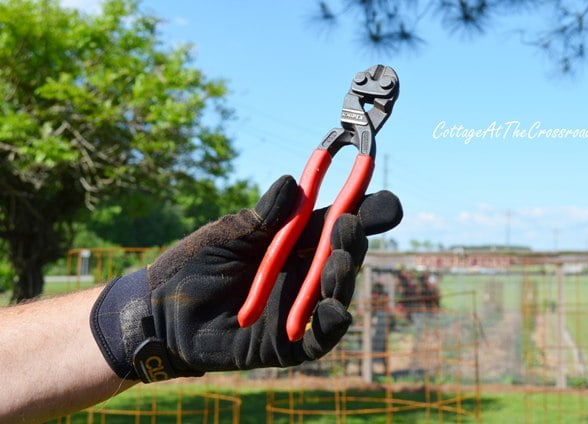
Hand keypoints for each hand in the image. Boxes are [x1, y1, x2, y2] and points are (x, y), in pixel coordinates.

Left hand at [91, 175, 401, 381]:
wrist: (161, 312)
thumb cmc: (193, 266)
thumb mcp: (226, 235)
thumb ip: (261, 217)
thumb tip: (292, 181)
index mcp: (294, 241)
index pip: (337, 223)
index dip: (365, 211)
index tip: (386, 200)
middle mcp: (303, 272)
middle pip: (343, 254)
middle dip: (354, 239)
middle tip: (350, 225)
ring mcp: (298, 307)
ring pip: (336, 292)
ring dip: (343, 276)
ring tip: (338, 260)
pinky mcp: (288, 343)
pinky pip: (321, 338)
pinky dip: (332, 325)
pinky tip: (334, 308)